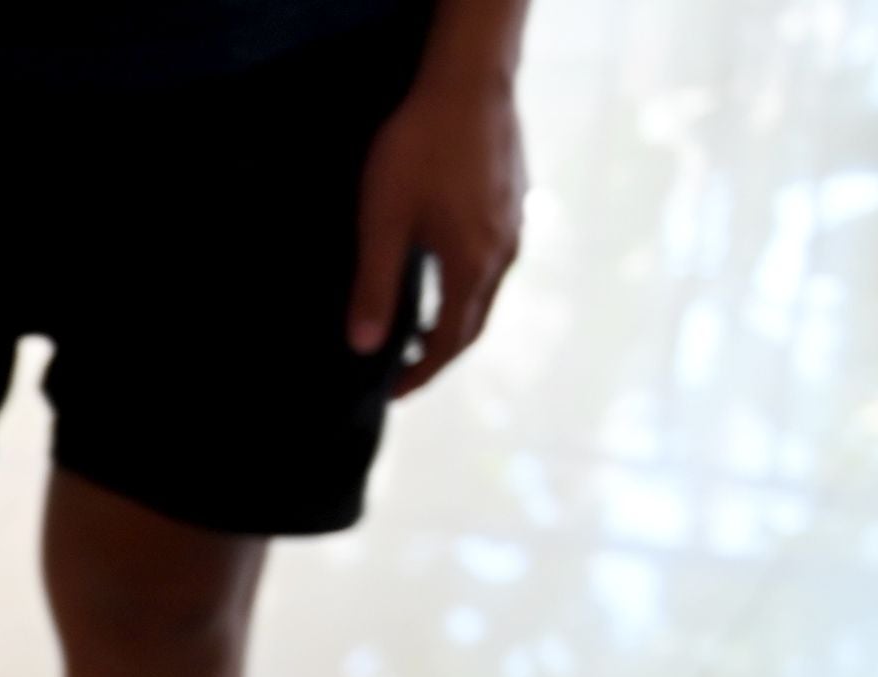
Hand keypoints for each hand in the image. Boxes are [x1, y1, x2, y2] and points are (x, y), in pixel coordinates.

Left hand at [349, 58, 524, 392]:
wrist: (469, 82)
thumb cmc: (421, 150)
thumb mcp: (383, 224)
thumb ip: (374, 288)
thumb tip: (363, 346)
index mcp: (473, 267)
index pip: (449, 342)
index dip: (420, 373)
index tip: (392, 392)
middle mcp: (503, 254)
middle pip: (473, 324)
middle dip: (438, 354)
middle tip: (402, 371)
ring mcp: (514, 227)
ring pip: (485, 292)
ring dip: (453, 319)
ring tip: (416, 331)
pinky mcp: (513, 203)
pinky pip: (492, 262)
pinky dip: (465, 287)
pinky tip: (440, 276)